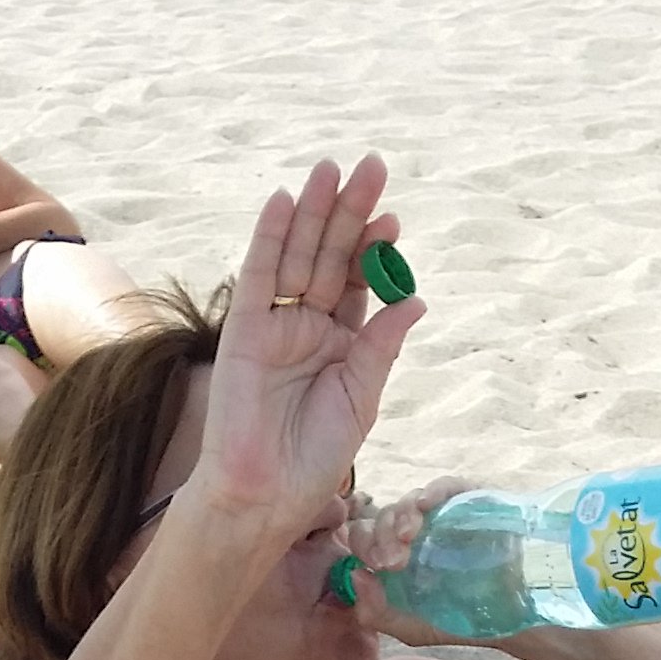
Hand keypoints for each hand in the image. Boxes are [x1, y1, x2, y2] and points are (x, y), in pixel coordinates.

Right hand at [195, 155, 423, 530]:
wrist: (265, 493)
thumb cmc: (313, 457)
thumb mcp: (361, 396)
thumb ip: (381, 345)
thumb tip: (416, 298)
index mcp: (340, 342)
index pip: (359, 282)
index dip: (376, 250)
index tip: (394, 221)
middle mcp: (307, 325)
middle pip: (331, 256)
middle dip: (350, 212)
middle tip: (372, 166)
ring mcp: (275, 323)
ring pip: (297, 254)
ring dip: (314, 211)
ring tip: (333, 169)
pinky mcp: (244, 328)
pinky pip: (258, 274)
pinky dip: (270, 237)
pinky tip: (286, 200)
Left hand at [338, 474, 474, 644]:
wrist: (511, 619)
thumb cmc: (459, 622)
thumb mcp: (412, 628)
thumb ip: (377, 612)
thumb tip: (356, 575)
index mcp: (393, 556)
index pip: (364, 537)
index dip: (365, 547)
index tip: (379, 567)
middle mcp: (412, 532)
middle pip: (382, 516)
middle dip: (382, 536)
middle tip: (395, 561)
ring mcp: (440, 515)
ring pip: (408, 500)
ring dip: (402, 516)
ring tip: (410, 536)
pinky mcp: (468, 502)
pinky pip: (446, 486)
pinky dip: (434, 491)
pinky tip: (427, 505)